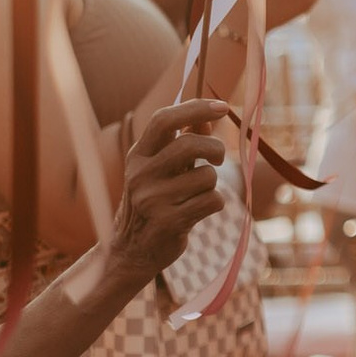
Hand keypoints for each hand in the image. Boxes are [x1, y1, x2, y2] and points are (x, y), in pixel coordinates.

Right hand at [100, 99, 230, 293]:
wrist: (132, 250)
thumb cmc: (154, 200)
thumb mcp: (160, 169)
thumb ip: (182, 142)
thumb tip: (209, 116)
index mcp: (138, 156)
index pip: (163, 120)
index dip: (195, 108)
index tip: (223, 106)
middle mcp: (140, 174)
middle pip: (190, 145)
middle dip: (215, 148)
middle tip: (218, 157)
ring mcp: (151, 199)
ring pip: (208, 176)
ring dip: (212, 184)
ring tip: (195, 195)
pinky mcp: (168, 222)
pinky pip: (213, 201)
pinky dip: (214, 204)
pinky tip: (196, 212)